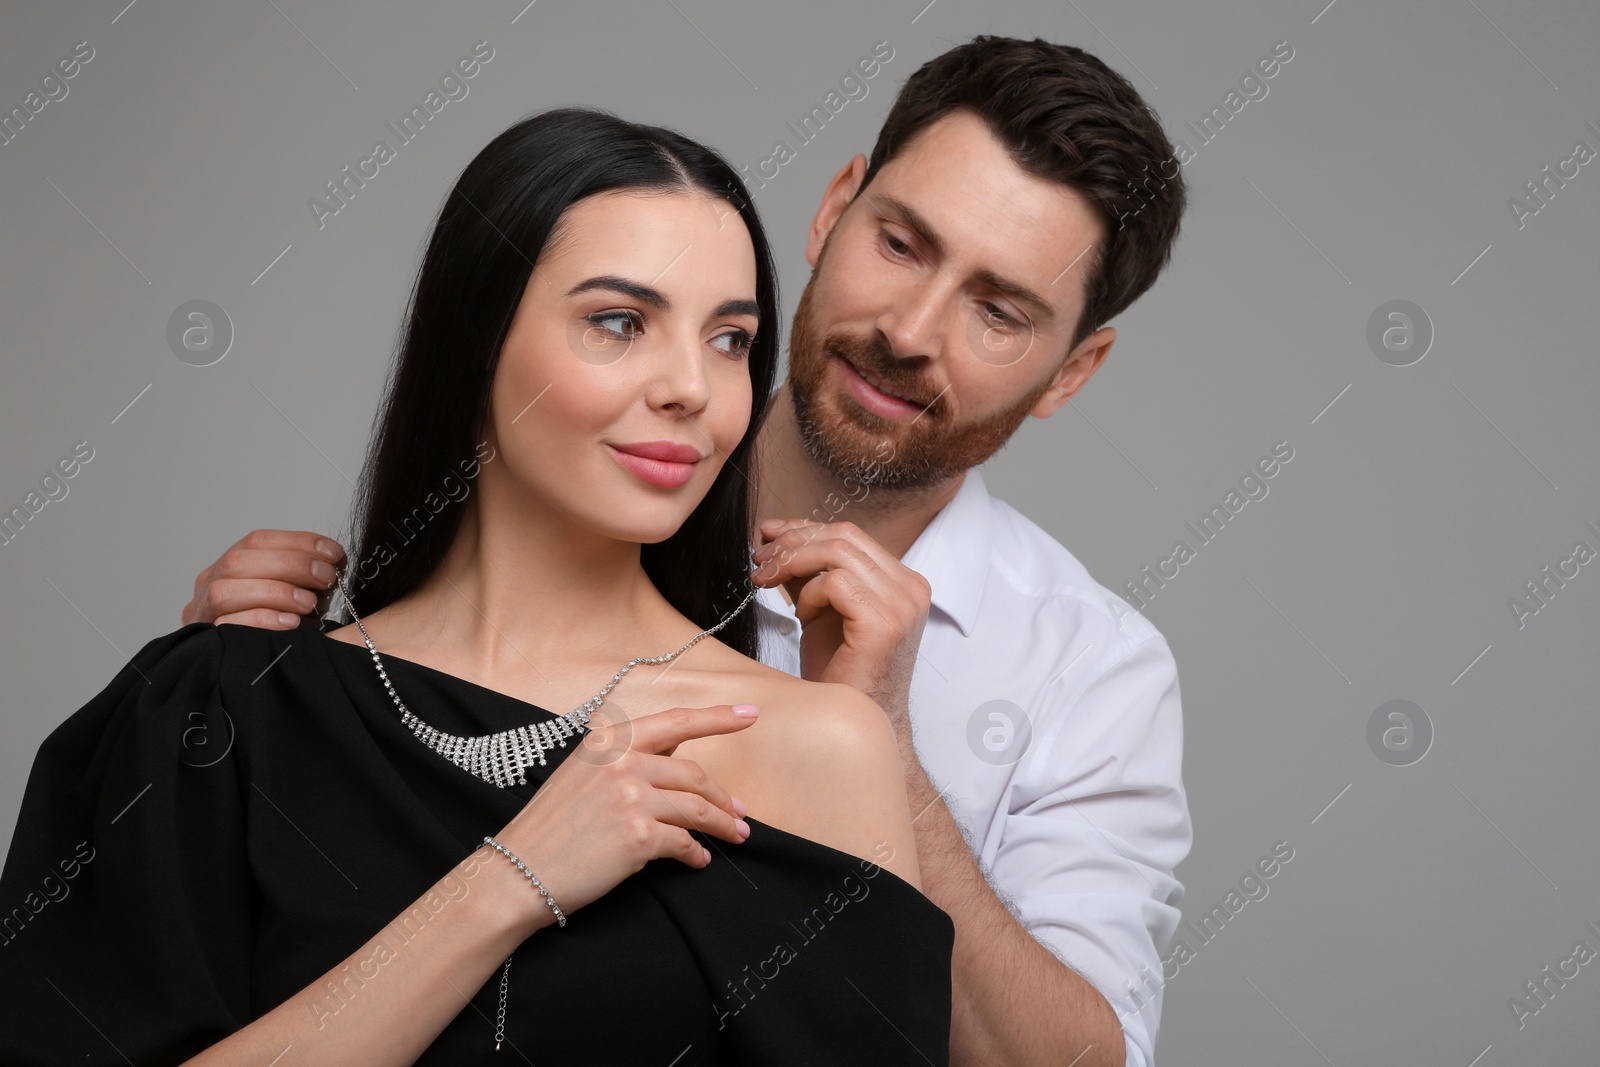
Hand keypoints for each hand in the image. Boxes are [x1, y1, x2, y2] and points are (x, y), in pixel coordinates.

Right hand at [182, 530, 345, 627]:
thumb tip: (332, 558)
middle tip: (325, 578)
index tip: (331, 552)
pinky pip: (226, 627)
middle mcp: (210, 583)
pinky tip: (291, 623)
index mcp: (234, 565)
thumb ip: (308, 575)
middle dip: (290, 565)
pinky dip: (262, 620)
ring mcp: (203, 612)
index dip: (296, 542)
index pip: (257, 541)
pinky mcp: (207, 641)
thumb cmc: (281, 626)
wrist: (250, 673)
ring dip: (275, 593)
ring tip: (309, 603)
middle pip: (239, 561)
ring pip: (225, 592)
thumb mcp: (297, 592)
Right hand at [493, 704, 757, 926]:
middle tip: (740, 813)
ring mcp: (631, 798)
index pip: (675, 722)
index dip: (717, 719)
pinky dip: (696, 854)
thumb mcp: (581, 774)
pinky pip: (684, 842)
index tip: (749, 716)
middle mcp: (622, 763)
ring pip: (697, 807)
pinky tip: (698, 861)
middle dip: (722, 796)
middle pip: (694, 773)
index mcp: (608, 742)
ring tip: (735, 836)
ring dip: (722, 825)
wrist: (517, 872)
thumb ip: (625, 759)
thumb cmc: (550, 828)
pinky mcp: (638, 836)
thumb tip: (675, 760)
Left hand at [748, 518, 929, 732]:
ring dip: (792, 561)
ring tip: (766, 581)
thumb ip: (807, 573)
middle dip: (792, 542)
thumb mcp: (820, 611)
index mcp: (901, 582)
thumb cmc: (840, 672)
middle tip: (759, 560)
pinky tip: (800, 614)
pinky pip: (836, 583)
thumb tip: (775, 533)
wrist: (858, 723)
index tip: (769, 536)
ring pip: (837, 551)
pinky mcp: (884, 624)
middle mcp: (909, 588)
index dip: (804, 530)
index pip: (850, 535)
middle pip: (843, 535)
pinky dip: (809, 593)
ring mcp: (902, 605)